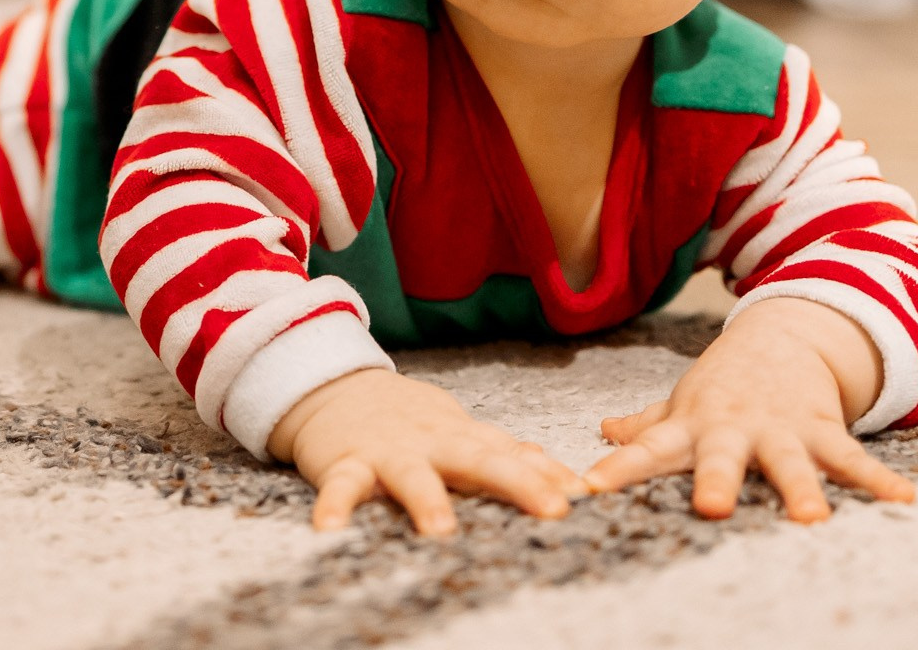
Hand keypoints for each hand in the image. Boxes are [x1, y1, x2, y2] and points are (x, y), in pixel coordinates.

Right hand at [268, 368, 589, 536]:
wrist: (334, 385)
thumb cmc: (405, 417)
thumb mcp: (457, 429)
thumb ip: (502, 451)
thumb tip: (559, 471)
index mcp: (461, 438)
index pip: (512, 455)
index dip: (549, 475)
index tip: (587, 494)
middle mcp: (431, 443)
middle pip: (478, 461)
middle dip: (517, 484)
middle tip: (554, 509)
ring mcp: (388, 452)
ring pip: (411, 475)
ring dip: (426, 501)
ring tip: (442, 530)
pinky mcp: (344, 463)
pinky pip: (340, 486)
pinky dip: (334, 506)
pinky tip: (330, 531)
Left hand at [584, 297, 913, 522]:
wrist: (784, 335)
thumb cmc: (724, 385)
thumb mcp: (684, 402)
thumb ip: (647, 425)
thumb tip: (604, 433)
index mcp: (692, 427)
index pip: (647, 450)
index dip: (618, 468)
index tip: (591, 486)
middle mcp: (734, 430)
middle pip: (720, 457)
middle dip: (715, 480)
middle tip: (712, 507)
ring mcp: (780, 430)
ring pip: (789, 463)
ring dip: (801, 489)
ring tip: (813, 518)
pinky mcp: (822, 430)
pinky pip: (852, 460)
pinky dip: (877, 480)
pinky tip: (903, 500)